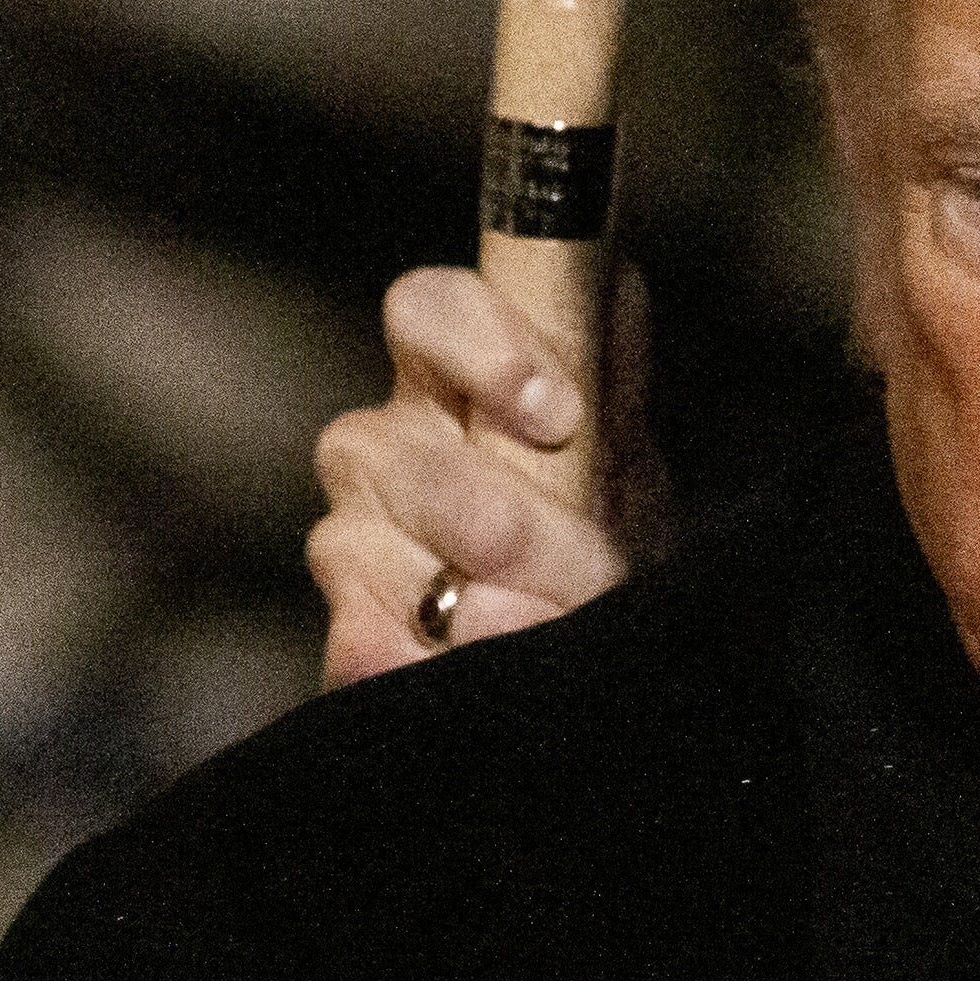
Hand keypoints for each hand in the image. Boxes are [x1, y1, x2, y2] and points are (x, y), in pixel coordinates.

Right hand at [307, 267, 632, 685]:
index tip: (559, 415)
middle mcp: (384, 445)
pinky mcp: (351, 635)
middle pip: (381, 448)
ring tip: (544, 625)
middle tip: (580, 564)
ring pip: (362, 551)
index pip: (426, 310)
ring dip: (475, 606)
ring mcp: (352, 539)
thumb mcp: (628, 448)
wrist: (600, 633)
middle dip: (495, 518)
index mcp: (452, 378)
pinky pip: (361, 646)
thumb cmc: (608, 527)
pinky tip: (472, 670)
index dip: (480, 350)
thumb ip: (610, 383)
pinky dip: (424, 665)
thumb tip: (578, 357)